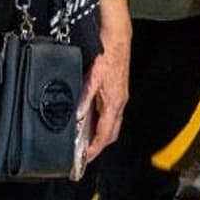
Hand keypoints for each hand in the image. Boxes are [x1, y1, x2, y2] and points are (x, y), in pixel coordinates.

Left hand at [81, 35, 129, 155]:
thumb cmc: (109, 55)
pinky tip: (91, 119)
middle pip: (111, 134)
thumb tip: (79, 116)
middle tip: (85, 154)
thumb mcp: (93, 78)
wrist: (118, 40)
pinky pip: (111, 114)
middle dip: (99, 146)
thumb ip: (85, 97)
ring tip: (86, 141)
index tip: (85, 159)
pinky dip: (101, 122)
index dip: (95, 149)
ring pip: (112, 124)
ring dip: (100, 134)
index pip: (105, 135)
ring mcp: (120, 98)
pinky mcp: (117, 93)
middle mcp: (119, 103)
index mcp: (114, 103)